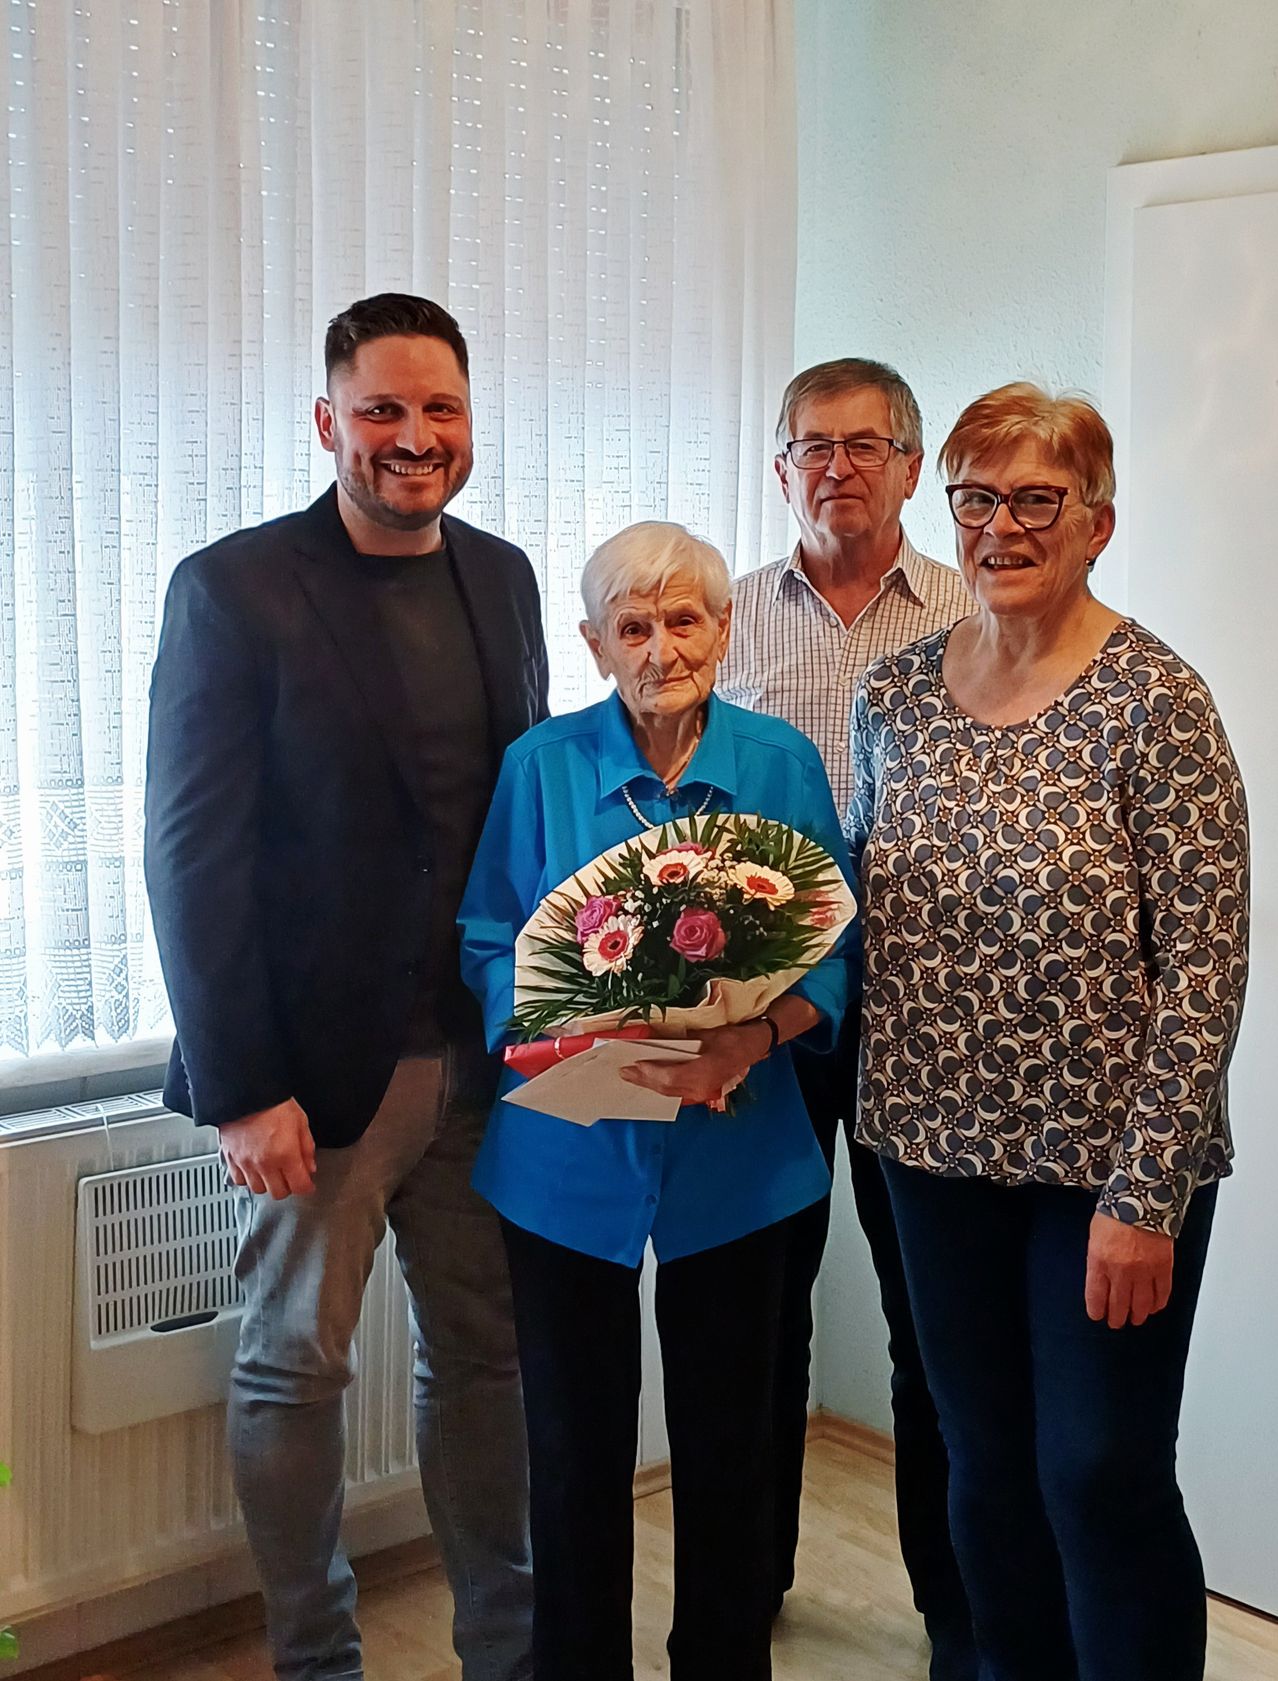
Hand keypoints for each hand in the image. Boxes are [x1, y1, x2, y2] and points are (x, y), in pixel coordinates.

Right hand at [220, 1098, 316, 1198]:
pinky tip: (254, 1168)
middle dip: (288, 1187)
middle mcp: (264, 1163)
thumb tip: (309, 1166)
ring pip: (258, 1189)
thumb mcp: (300, 1121)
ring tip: (272, 1171)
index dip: (307, 1187)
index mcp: (285, 1154)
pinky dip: (248, 1178)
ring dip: (267, 1184)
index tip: (308, 1184)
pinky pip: (239, 1180)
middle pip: (279, 1193)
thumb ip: (307, 1147)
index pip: (299, 1186)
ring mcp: (245, 1163)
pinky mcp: (230, 1159)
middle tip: (291, 1177)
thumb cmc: (272, 1102)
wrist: (245, 1091)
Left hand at [619, 1022, 771, 1107]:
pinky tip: (650, 1081)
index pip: (671, 1076)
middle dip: (644, 1080)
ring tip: (632, 1077)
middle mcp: (703, 1087)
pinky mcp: (702, 1092)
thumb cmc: (732, 1037)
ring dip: (650, 1085)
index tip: (635, 1064)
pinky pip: (676, 1092)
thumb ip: (681, 1040)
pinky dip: (661, 1086)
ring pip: (670, 1092)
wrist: (752, 1047)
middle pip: (667, 1087)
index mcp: (706, 1071)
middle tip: (624, 1072)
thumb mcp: (706, 1034)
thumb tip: (654, 1038)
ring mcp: (703, 1092)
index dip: (651, 1072)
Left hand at [1084, 1211, 1173, 1328]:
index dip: (1097, 1311)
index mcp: (1099, 1262)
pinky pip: (1162, 1294)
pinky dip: (1158, 1304)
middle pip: (1118, 1306)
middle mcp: (1121, 1272)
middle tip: (1116, 1323)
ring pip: (1141, 1305)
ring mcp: (1144, 1272)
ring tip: (1136, 1318)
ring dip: (1137, 1315)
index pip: (1096, 1297)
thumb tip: (1099, 1281)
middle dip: (1117, 1318)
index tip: (1098, 1316)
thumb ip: (1096, 1261)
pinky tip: (1154, 1307)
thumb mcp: (1094, 1237)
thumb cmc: (1115, 1214)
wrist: (1142, 1200)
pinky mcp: (1163, 1269)